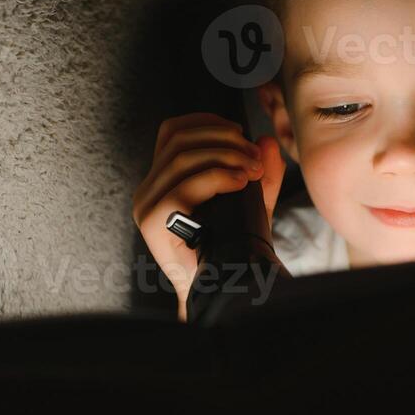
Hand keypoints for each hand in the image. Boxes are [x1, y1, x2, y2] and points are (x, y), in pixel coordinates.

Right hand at [132, 113, 286, 320]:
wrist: (217, 291)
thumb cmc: (230, 249)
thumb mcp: (250, 203)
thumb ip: (261, 173)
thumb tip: (266, 141)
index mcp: (162, 179)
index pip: (173, 130)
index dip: (208, 123)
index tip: (241, 134)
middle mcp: (149, 188)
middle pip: (179, 139)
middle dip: (224, 140)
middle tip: (255, 157)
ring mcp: (147, 205)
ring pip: (182, 159)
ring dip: (225, 156)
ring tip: (253, 170)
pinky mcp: (153, 221)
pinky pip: (183, 186)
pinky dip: (216, 177)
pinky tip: (239, 182)